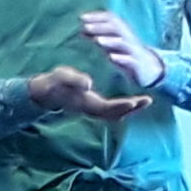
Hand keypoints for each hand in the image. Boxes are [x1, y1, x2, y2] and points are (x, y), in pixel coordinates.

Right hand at [27, 65, 150, 122]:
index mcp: (86, 103)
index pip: (107, 107)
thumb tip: (89, 83)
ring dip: (129, 109)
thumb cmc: (51, 83)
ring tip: (145, 101)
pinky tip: (131, 101)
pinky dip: (123, 107)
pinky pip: (111, 110)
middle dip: (131, 108)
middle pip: (115, 113)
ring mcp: (92, 109)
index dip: (121, 105)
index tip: (135, 101)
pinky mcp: (92, 106)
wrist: (42, 93)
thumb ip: (73, 80)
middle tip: (148, 100)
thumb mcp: (60, 77)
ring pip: (114, 113)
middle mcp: (91, 109)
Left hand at [80, 11, 164, 88]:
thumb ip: (99, 37)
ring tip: (96, 40)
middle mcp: (128, 38)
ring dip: (110, 41)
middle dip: (100, 26)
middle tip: (85, 27)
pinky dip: (121, 58)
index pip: (111, 19)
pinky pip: (130, 60)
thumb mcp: (112, 45)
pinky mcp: (138, 64)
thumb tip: (81, 30)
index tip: (81, 18)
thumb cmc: (127, 54)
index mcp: (122, 31)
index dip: (97, 16)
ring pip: (123, 43)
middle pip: (116, 28)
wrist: (150, 69)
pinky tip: (111, 58)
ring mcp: (134, 51)